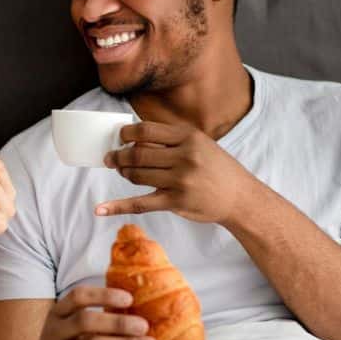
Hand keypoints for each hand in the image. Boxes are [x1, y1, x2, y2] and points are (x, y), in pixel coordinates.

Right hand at [27, 286, 157, 339]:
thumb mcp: (72, 330)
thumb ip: (95, 318)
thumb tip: (139, 306)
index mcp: (57, 315)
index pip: (77, 296)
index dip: (103, 295)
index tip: (128, 299)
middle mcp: (55, 333)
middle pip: (85, 320)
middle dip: (117, 321)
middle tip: (143, 325)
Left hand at [97, 121, 258, 223]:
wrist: (240, 197)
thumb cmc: (218, 169)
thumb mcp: (201, 144)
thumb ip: (173, 139)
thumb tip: (136, 135)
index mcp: (189, 137)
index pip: (146, 130)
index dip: (126, 133)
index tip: (119, 137)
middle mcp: (184, 156)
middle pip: (138, 152)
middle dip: (119, 155)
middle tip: (111, 158)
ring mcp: (180, 180)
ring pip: (137, 175)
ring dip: (124, 173)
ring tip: (122, 172)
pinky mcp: (176, 202)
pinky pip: (140, 203)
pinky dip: (117, 207)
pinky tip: (100, 209)